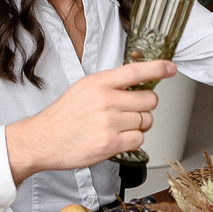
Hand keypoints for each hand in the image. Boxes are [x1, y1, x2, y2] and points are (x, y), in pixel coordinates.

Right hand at [5, 59, 173, 182]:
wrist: (42, 140)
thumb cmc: (62, 117)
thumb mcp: (83, 89)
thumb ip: (108, 84)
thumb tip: (135, 82)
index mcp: (98, 82)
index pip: (136, 71)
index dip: (157, 68)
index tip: (170, 68)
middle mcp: (105, 100)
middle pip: (149, 100)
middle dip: (145, 107)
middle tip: (132, 112)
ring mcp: (109, 122)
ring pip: (145, 121)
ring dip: (138, 126)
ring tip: (119, 127)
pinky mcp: (110, 143)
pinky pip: (139, 140)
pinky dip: (132, 141)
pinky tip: (117, 139)